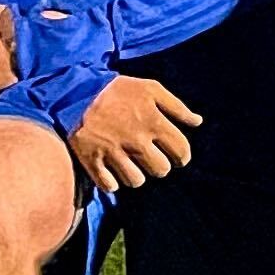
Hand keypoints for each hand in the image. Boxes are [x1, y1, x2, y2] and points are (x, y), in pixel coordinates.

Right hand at [67, 74, 199, 192]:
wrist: (76, 91)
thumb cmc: (117, 90)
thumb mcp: (150, 88)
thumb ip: (177, 106)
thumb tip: (197, 122)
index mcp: (153, 122)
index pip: (181, 151)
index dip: (182, 156)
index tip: (177, 157)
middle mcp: (136, 141)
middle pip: (161, 170)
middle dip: (159, 166)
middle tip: (151, 158)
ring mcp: (113, 152)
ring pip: (136, 181)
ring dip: (136, 175)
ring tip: (131, 164)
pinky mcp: (92, 160)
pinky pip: (109, 186)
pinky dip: (112, 182)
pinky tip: (111, 171)